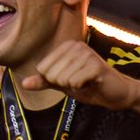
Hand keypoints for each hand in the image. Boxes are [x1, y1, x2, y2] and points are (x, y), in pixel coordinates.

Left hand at [18, 38, 134, 108]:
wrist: (115, 94)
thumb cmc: (88, 85)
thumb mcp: (61, 83)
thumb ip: (43, 81)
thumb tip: (24, 83)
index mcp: (66, 47)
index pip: (42, 69)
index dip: (55, 80)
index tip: (71, 78)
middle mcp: (76, 46)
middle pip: (51, 74)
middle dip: (64, 84)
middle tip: (80, 81)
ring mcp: (87, 54)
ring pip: (62, 79)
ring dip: (74, 86)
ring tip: (86, 82)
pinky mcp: (96, 65)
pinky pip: (75, 82)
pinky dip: (82, 88)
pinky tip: (92, 84)